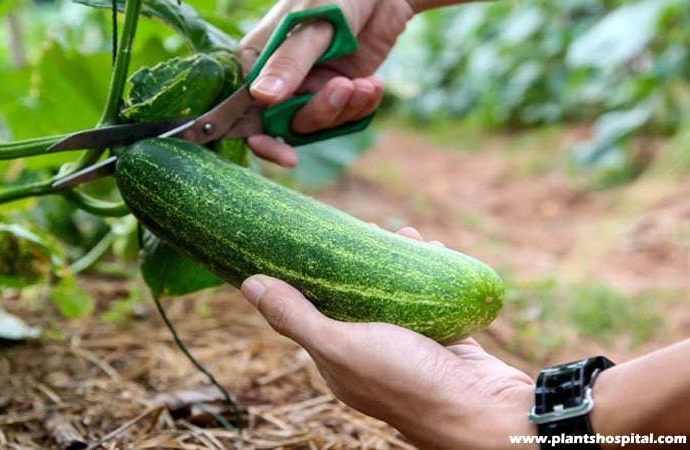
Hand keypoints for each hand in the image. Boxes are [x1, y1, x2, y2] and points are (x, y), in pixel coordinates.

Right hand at [237, 0, 414, 166]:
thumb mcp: (313, 25)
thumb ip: (290, 62)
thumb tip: (261, 98)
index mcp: (257, 59)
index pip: (247, 111)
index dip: (264, 140)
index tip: (287, 157)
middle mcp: (278, 79)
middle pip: (288, 123)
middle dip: (320, 112)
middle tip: (345, 87)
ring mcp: (308, 87)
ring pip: (318, 123)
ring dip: (346, 108)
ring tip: (366, 84)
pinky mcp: (335, 91)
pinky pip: (344, 117)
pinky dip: (362, 106)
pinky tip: (374, 85)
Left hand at [241, 227, 536, 449]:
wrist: (481, 408)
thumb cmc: (405, 380)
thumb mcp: (341, 346)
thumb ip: (296, 317)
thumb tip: (248, 284)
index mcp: (338, 358)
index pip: (314, 308)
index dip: (311, 273)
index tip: (312, 237)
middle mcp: (370, 350)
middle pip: (356, 294)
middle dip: (358, 259)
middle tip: (365, 228)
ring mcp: (407, 342)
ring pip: (394, 291)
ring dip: (396, 260)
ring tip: (400, 233)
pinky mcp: (441, 334)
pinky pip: (428, 295)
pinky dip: (428, 270)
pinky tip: (431, 248)